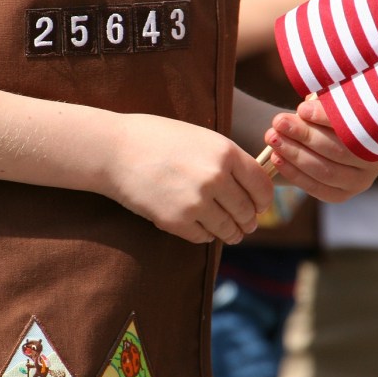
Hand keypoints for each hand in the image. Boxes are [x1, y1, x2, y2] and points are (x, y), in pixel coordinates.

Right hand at [107, 115, 274, 244]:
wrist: (114, 150)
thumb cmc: (157, 139)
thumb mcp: (201, 138)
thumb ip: (228, 160)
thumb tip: (251, 188)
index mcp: (226, 153)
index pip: (262, 187)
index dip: (263, 201)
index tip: (259, 206)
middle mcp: (216, 178)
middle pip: (247, 212)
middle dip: (247, 221)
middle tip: (246, 224)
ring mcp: (196, 201)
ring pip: (228, 229)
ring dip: (230, 233)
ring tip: (230, 232)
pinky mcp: (176, 221)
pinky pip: (203, 237)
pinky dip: (205, 235)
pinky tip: (201, 227)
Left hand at [264, 98, 377, 201]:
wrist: (332, 138)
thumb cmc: (335, 115)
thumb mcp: (337, 103)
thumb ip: (327, 103)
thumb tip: (306, 107)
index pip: (353, 126)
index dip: (325, 118)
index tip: (300, 108)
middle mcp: (376, 162)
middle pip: (336, 150)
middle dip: (303, 135)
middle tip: (278, 122)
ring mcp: (360, 182)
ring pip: (324, 170)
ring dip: (294, 153)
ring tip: (273, 138)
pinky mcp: (342, 195)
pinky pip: (316, 187)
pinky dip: (294, 173)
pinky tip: (277, 158)